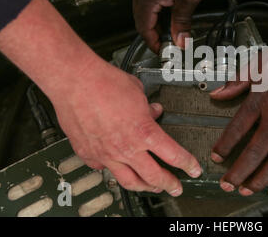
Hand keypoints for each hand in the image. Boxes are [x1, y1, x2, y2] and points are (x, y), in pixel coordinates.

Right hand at [50, 60, 201, 195]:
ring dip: (143, 186)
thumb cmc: (104, 82)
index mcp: (144, 132)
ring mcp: (106, 154)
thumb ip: (147, 107)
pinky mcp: (88, 154)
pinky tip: (116, 169)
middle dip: (169, 184)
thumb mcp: (138, 91)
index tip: (193, 169)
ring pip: (128, 180)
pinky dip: (112, 170)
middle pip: (153, 176)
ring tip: (151, 187)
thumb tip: (153, 110)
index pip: (173, 155)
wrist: (74, 81)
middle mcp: (126, 148)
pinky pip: (103, 169)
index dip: (187, 164)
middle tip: (175, 187)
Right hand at [131, 0, 219, 51]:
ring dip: (158, 23)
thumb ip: (183, 22)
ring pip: (147, 10)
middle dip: (156, 35)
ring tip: (173, 32)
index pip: (143, 28)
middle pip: (143, 20)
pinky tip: (172, 15)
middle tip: (170, 45)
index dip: (153, 43)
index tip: (163, 52)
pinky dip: (160, 11)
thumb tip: (180, 40)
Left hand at [210, 43, 267, 196]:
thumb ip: (239, 79)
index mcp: (261, 102)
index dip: (224, 145)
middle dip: (237, 172)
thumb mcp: (263, 61)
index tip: (216, 156)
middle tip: (227, 184)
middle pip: (253, 154)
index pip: (236, 129)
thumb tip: (219, 92)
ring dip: (258, 180)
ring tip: (247, 190)